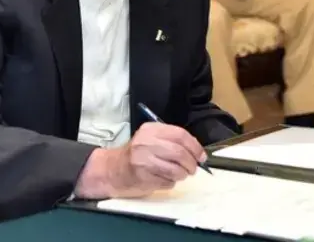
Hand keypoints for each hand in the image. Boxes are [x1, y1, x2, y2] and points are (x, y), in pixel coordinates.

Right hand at [75, 123, 205, 198]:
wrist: (112, 170)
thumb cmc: (137, 154)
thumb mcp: (151, 139)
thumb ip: (172, 142)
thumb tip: (198, 153)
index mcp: (151, 130)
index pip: (180, 135)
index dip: (195, 147)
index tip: (201, 156)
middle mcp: (146, 143)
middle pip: (179, 152)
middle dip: (191, 163)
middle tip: (193, 169)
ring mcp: (143, 160)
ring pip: (175, 169)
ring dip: (182, 175)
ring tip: (180, 175)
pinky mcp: (142, 177)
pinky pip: (167, 182)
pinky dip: (171, 182)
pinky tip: (164, 179)